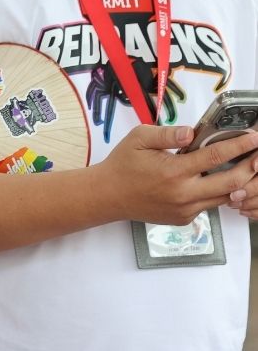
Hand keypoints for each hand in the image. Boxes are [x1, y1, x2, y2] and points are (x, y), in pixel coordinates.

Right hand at [98, 125, 257, 224]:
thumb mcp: (139, 139)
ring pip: (225, 197)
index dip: (239, 145)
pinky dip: (217, 194)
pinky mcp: (184, 218)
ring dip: (238, 183)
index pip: (216, 156)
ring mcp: (185, 209)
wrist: (108, 195)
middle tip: (257, 156)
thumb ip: (167, 134)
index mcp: (174, 171)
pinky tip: (214, 182)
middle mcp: (183, 193)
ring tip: (243, 169)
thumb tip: (192, 132)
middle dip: (250, 167)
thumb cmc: (123, 165)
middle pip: (232, 182)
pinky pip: (209, 206)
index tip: (254, 138)